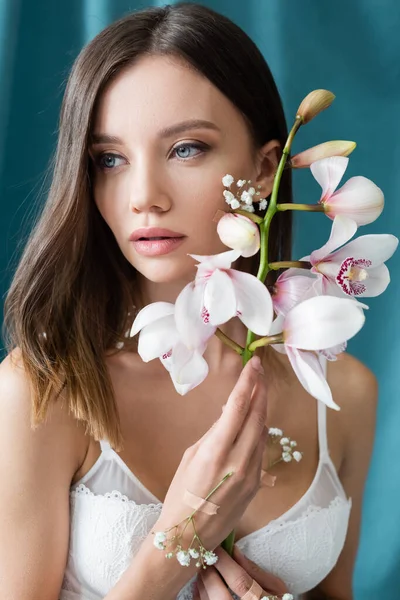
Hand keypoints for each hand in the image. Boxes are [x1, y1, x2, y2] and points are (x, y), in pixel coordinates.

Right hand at [155, 356, 267, 552]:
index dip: (248, 381)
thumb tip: (229, 412)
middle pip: (257, 415)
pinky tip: (252, 424)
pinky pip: (261, 451)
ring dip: (260, 410)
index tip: (253, 364)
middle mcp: (238, 461)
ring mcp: (251, 474)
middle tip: (260, 371)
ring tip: (255, 394)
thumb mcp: (191, 456)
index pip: (237, 407)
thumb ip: (214, 433)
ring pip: (262, 432)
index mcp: (215, 451)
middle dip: (260, 389)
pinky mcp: (257, 485)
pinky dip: (257, 433)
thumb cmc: (180, 493)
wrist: (188, 536)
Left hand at [193, 546, 290, 598]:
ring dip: (202, 585)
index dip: (225, 562)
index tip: (217, 547)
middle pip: (219, 595)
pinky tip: (200, 587)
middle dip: (209, 574)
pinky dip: (199, 596)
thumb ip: (255, 570)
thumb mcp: (276, 587)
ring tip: (202, 570)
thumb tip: (234, 551)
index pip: (239, 581)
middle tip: (206, 558)